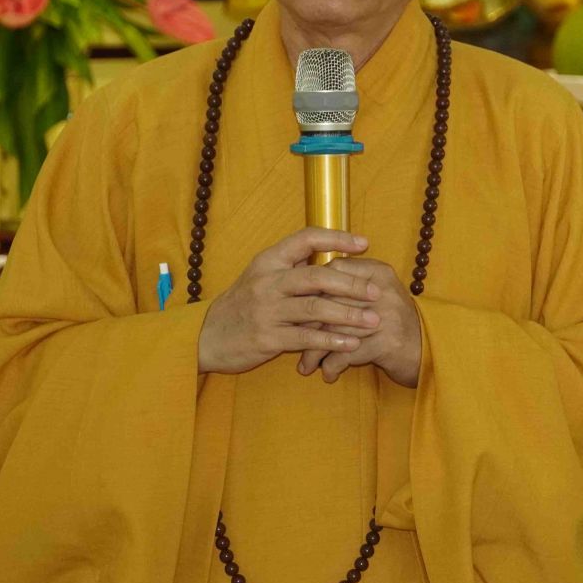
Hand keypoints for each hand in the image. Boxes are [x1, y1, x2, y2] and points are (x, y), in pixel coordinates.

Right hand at [198, 228, 380, 374]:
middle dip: (351, 284)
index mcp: (269, 260)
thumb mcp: (261, 276)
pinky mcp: (267, 337)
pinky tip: (352, 344)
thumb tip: (332, 252)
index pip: (306, 238)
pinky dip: (332, 341)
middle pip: (317, 276)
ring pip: (315, 309)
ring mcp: (267, 310)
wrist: (207, 335)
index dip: (337, 238)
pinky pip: (306, 338)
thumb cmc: (243, 303)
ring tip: (373, 320)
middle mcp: (268, 282)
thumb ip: (292, 266)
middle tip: (375, 291)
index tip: (364, 243)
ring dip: (348, 315)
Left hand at [296, 258, 420, 387]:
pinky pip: (347, 354)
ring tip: (306, 365)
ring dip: (315, 352)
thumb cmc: (392, 322)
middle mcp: (382, 290)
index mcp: (378, 272)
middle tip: (293, 342)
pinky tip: (328, 374)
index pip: (335, 271)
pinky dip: (332, 366)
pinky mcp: (387, 342)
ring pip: (334, 331)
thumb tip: (303, 285)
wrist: (427, 350)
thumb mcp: (376, 295)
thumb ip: (348, 286)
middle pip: (330, 303)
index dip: (312, 290)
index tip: (297, 308)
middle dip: (307, 327)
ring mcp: (386, 316)